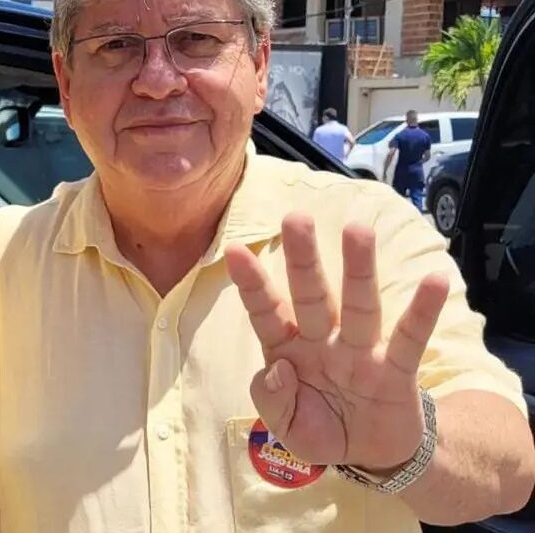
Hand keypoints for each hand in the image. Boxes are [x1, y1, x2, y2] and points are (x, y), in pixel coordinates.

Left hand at [224, 213, 448, 470]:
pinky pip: (409, 338)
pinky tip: (436, 280)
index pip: (266, 313)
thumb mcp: (286, 426)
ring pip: (358, 305)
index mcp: (287, 351)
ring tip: (359, 230)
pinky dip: (422, 311)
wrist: (370, 454)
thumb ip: (272, 400)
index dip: (251, 284)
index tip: (234, 250)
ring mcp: (360, 352)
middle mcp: (322, 341)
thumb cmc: (319, 427)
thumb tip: (277, 369)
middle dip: (304, 258)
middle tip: (296, 218)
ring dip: (358, 269)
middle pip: (312, 295)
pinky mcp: (395, 370)